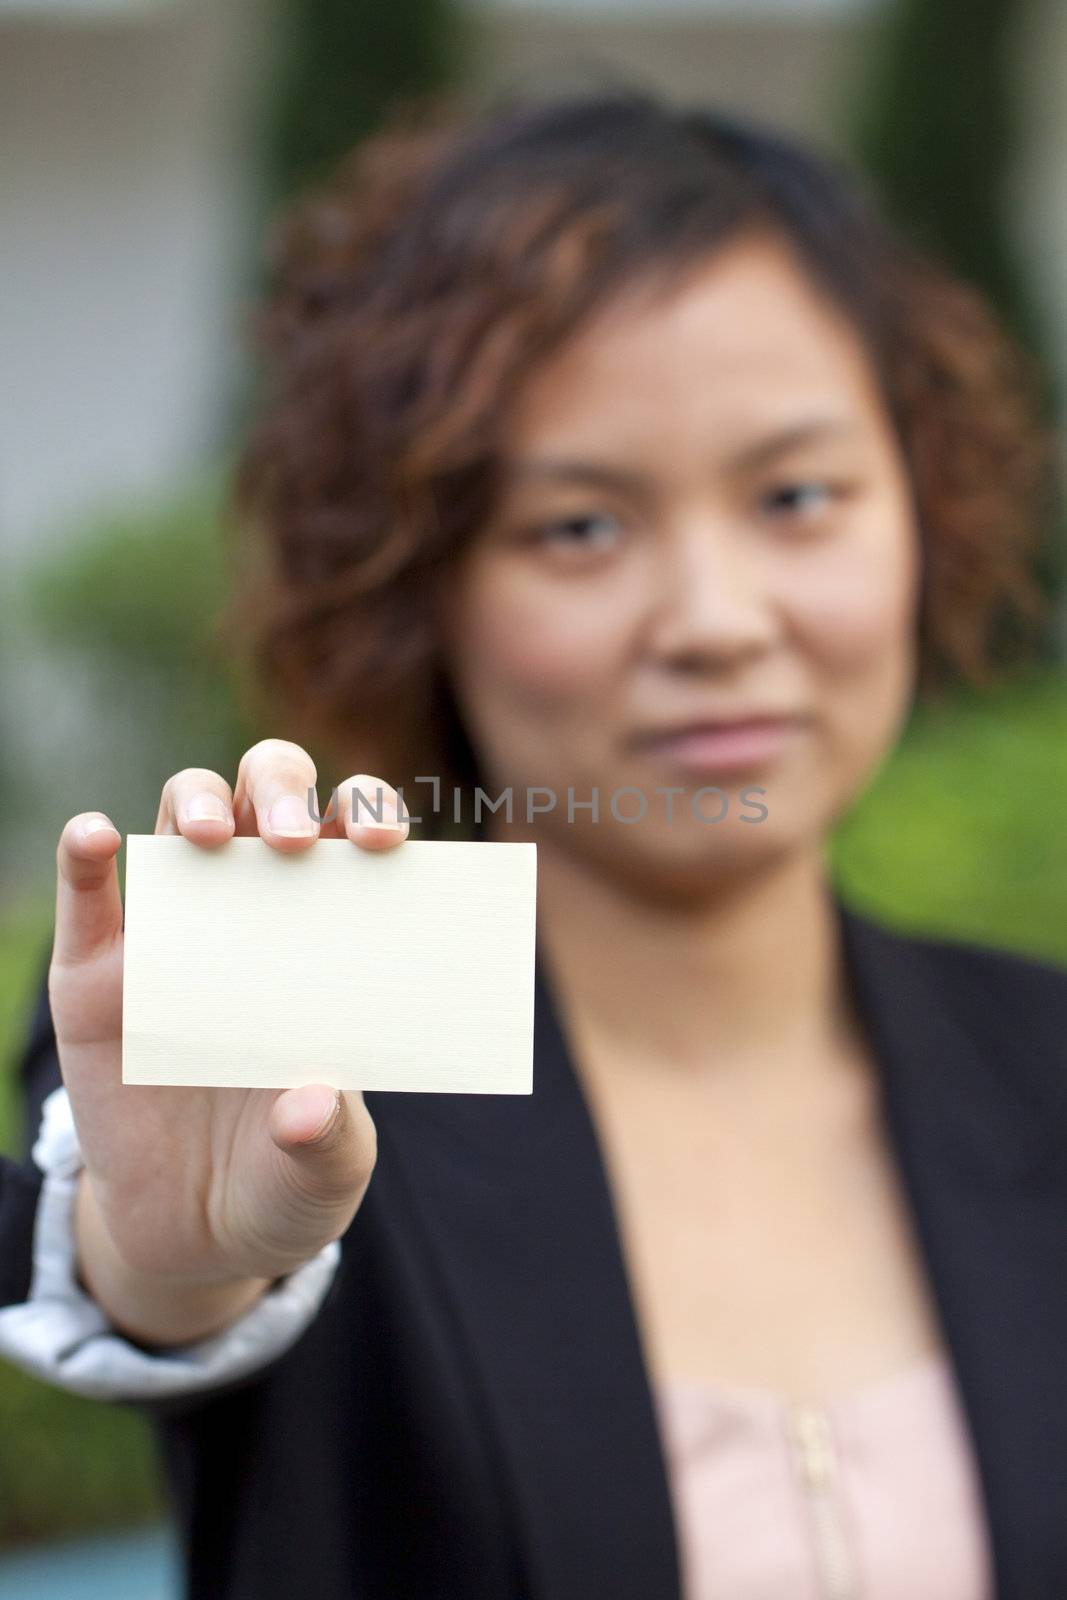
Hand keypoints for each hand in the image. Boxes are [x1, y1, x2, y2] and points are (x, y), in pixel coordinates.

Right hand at [50, 740, 406, 1345]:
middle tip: (294, 842)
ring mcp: (175, 933)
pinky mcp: (96, 976)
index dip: (369, 813)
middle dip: (284, 791)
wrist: (197, 1237)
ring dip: (197, 802)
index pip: (352, 835)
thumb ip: (327, 1141)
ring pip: (183, 812)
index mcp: (334, 931)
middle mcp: (258, 907)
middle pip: (267, 794)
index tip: (382, 843)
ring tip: (210, 837)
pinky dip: (86, 855)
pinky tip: (96, 837)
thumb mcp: (324, 1173)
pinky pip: (87, 898)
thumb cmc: (286, 1177)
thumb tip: (307, 1106)